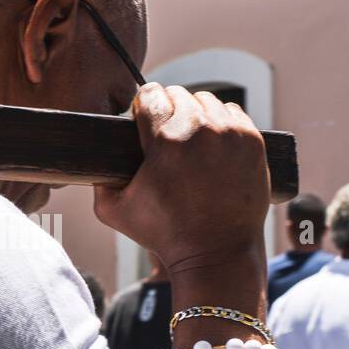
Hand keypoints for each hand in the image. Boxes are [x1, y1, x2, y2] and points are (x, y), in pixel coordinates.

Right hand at [94, 83, 270, 269]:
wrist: (216, 253)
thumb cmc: (165, 234)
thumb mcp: (114, 211)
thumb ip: (98, 180)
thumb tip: (95, 159)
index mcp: (165, 139)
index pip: (150, 95)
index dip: (142, 107)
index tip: (143, 122)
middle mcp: (201, 129)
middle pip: (178, 94)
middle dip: (168, 110)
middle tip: (166, 135)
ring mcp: (231, 133)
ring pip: (206, 101)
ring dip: (196, 114)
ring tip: (191, 139)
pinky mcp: (253, 142)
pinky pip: (232, 114)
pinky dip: (221, 123)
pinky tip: (213, 143)